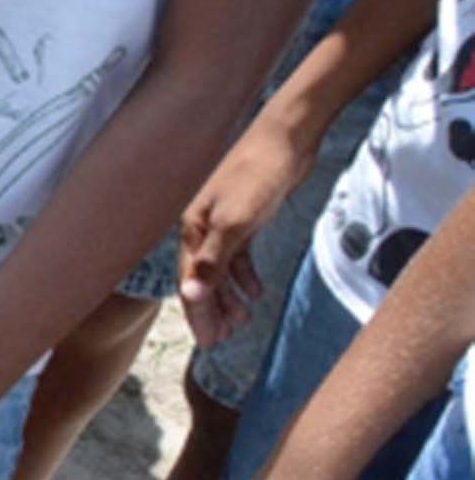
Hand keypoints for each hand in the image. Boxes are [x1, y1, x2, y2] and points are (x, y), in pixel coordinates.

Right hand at [178, 128, 311, 348]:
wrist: (288, 136)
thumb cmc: (259, 175)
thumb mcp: (236, 222)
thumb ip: (213, 261)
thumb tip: (191, 295)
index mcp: (193, 230)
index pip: (191, 282)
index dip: (198, 314)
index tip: (208, 342)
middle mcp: (203, 229)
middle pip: (203, 279)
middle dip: (211, 311)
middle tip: (222, 340)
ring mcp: (224, 223)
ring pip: (221, 270)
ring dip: (229, 297)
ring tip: (242, 321)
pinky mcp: (246, 218)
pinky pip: (239, 256)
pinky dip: (245, 276)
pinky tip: (256, 291)